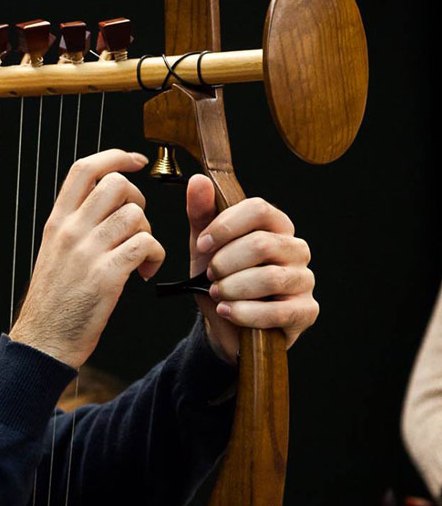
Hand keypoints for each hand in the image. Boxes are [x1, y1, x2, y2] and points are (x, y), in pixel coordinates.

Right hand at [10, 149, 163, 368]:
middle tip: (136, 227)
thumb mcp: (54, 252)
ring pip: (135, 215)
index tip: (136, 161)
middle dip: (138, 200)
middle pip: (116, 185)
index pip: (85, 169)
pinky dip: (155, 256)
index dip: (116, 156)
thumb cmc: (54, 301)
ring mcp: (87, 252)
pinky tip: (145, 272)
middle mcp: (70, 231)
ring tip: (141, 255)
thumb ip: (75, 226)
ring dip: (149, 232)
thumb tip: (104, 203)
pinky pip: (146, 244)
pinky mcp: (106, 276)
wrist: (44, 340)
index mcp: (57, 222)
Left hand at [186, 175, 317, 361]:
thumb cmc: (219, 280)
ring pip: (270, 278)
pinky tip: (227, 312)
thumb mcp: (205, 248)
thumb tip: (198, 180)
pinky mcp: (306, 311)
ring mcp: (304, 280)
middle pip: (261, 244)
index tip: (202, 244)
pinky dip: (245, 313)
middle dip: (225, 263)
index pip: (258, 209)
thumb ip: (201, 215)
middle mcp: (296, 249)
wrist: (225, 325)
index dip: (225, 226)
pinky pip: (279, 311)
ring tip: (217, 295)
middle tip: (209, 276)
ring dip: (233, 288)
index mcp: (275, 226)